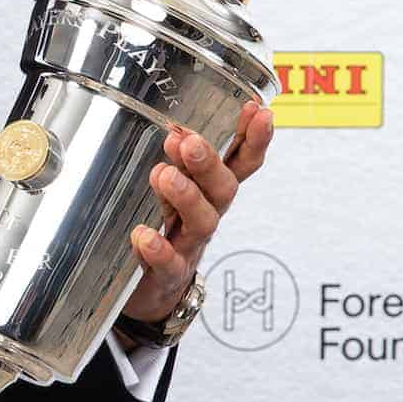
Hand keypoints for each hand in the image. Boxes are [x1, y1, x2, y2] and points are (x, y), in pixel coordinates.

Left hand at [121, 97, 274, 324]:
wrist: (153, 290)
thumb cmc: (166, 231)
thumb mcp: (172, 192)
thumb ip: (177, 163)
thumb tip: (175, 130)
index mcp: (210, 192)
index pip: (240, 163)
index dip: (253, 140)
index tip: (258, 111)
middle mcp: (206, 215)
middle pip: (223, 189)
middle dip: (210, 163)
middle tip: (190, 141)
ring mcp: (190, 245)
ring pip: (202, 222)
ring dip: (186, 196)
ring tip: (164, 175)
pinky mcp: (167, 274)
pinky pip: (168, 263)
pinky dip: (157, 249)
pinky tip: (144, 236)